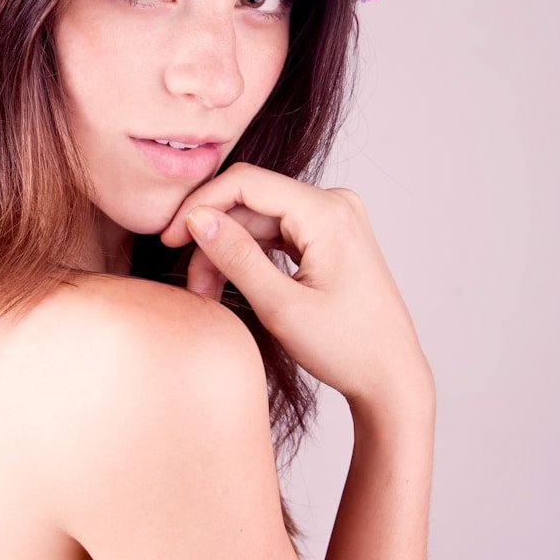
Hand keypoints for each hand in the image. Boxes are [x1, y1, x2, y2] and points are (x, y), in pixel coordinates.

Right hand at [159, 162, 432, 409]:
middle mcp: (335, 205)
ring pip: (260, 222)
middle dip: (214, 242)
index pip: (246, 183)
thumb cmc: (347, 348)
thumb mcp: (282, 306)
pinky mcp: (330, 238)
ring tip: (210, 296)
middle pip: (251, 205)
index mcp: (328, 212)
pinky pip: (278, 234)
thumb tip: (197, 219)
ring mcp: (335, 220)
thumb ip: (237, 258)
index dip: (200, 205)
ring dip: (229, 255)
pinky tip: (233, 285)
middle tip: (193, 287)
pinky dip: (251, 258)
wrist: (391, 376)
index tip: (169, 238)